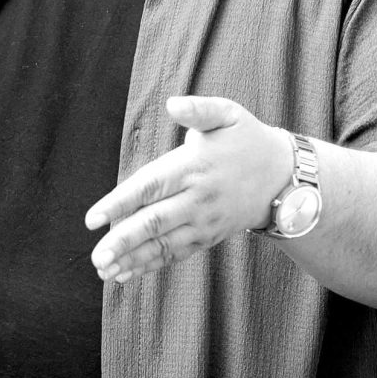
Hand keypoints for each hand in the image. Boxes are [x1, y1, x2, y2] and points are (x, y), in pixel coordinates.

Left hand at [83, 96, 293, 282]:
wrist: (283, 178)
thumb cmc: (248, 140)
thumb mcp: (229, 114)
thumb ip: (199, 109)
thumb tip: (172, 103)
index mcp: (194, 167)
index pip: (151, 186)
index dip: (120, 202)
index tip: (93, 218)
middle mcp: (198, 199)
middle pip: (155, 222)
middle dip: (123, 241)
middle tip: (97, 256)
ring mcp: (203, 222)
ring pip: (163, 245)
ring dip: (132, 260)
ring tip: (103, 270)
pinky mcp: (207, 237)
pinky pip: (175, 254)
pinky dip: (149, 265)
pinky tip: (124, 274)